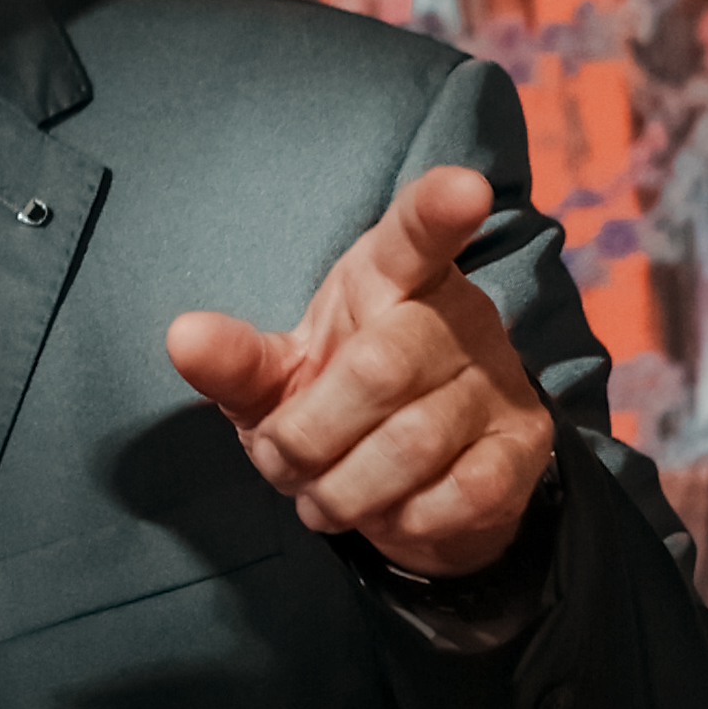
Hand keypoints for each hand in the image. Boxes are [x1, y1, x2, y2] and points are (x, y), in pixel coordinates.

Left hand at [167, 163, 556, 578]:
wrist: (421, 486)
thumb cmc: (340, 409)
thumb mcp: (280, 380)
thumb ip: (235, 361)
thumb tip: (183, 337)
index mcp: (391, 278)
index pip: (415, 235)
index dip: (437, 211)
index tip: (464, 188)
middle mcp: (456, 316)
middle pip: (381, 366)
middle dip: (310, 437)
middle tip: (283, 463)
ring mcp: (497, 379)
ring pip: (415, 441)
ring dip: (346, 489)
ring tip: (321, 499)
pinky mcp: (524, 444)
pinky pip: (463, 491)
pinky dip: (405, 520)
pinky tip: (388, 514)